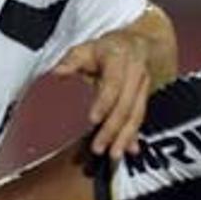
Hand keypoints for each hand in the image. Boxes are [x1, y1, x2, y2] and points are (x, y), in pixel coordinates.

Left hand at [51, 29, 153, 157]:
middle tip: (99, 147)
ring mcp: (142, 87)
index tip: (92, 120)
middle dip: (113, 129)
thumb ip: (71, 61)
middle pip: (125, 105)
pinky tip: (130, 150)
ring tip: (114, 154)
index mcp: (119, 59)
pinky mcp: (144, 99)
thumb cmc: (106, 49)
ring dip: (125, 137)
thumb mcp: (86, 48)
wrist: (136, 45)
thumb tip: (57, 72)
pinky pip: (139, 119)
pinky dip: (134, 136)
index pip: (113, 84)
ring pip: (135, 115)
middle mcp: (135, 73)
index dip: (104, 103)